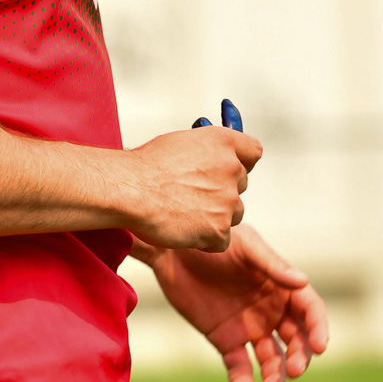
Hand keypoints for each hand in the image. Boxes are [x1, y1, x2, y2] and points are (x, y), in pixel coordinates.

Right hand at [126, 127, 261, 249]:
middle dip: (222, 191)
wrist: (130, 189)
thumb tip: (211, 161)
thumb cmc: (146, 166)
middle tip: (193, 195)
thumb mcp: (181, 143)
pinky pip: (223, 239)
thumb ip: (205, 152)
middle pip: (241, 185)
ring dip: (216, 216)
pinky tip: (184, 230)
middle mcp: (231, 168)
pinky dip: (206, 239)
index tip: (227, 169)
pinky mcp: (219, 228)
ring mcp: (227, 200)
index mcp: (222, 142)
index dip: (240, 162)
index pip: (252, 151)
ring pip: (235, 213)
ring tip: (184, 213)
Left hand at [148, 226, 329, 381]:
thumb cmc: (213, 242)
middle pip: (296, 340)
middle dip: (299, 357)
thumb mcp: (244, 246)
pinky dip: (242, 380)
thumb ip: (272, 265)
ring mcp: (250, 328)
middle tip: (294, 369)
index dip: (318, 328)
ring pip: (272, 359)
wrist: (173, 251)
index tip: (320, 346)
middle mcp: (271, 310)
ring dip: (275, 376)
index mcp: (281, 286)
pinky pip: (239, 365)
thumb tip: (303, 281)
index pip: (309, 311)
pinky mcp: (226, 340)